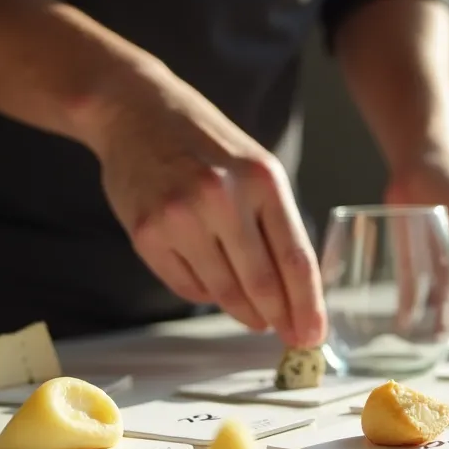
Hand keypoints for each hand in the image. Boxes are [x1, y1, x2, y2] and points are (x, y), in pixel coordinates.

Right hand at [87, 57, 325, 346]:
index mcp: (262, 180)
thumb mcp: (255, 167)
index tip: (313, 334)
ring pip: (222, 291)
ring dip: (243, 310)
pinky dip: (206, 293)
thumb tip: (296, 290)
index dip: (307, 306)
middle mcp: (222, 198)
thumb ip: (276, 222)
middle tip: (287, 336)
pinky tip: (214, 286)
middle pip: (261, 284)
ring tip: (254, 316)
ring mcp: (180, 217)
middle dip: (278, 318)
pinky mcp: (147, 233)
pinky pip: (186, 286)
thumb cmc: (205, 143)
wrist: (136, 112)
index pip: (295, 260)